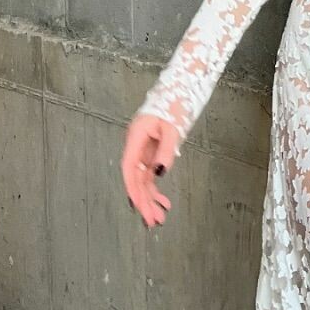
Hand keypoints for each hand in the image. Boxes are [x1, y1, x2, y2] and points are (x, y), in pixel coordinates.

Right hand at [122, 112, 179, 227]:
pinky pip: (150, 174)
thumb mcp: (172, 128)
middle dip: (144, 201)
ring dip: (150, 198)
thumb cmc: (174, 102)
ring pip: (143, 179)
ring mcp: (143, 149)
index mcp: (136, 137)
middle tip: (153, 221)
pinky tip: (163, 201)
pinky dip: (156, 188)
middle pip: (136, 178)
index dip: (133, 189)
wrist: (180, 88)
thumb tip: (160, 172)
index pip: (129, 169)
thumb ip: (166, 150)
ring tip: (160, 217)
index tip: (139, 207)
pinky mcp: (152, 151)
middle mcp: (136, 145)